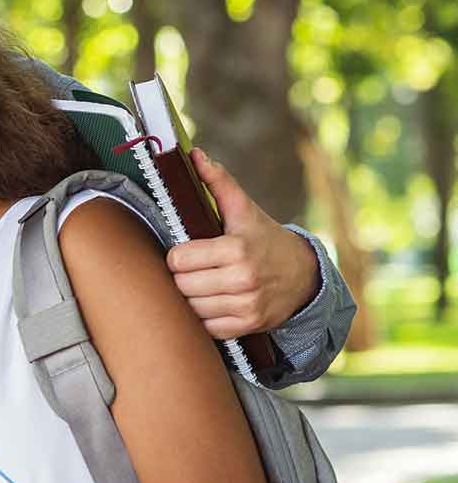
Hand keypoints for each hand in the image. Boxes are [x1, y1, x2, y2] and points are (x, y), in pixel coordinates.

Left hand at [165, 148, 320, 339]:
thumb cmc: (264, 239)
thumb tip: (194, 155)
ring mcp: (247, 306)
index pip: (179, 260)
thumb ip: (218, 183)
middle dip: (182, 276)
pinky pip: (206, 327)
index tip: (186, 251)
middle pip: (181, 285)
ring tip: (202, 284)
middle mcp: (243, 280)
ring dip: (191, 297)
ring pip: (191, 308)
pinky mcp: (248, 326)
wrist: (304, 275)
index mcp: (237, 249)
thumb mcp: (244, 210)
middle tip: (193, 269)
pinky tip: (212, 302)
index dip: (177, 255)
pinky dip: (204, 317)